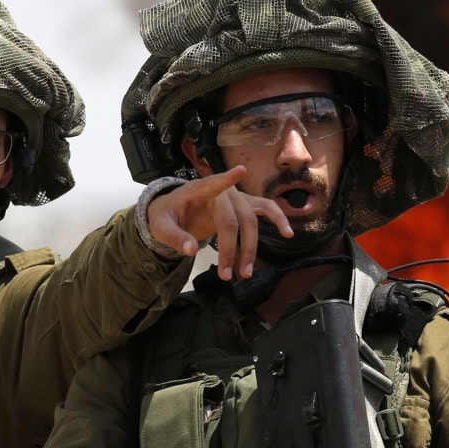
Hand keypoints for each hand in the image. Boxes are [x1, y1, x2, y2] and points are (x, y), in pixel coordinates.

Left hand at [147, 166, 291, 279]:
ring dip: (250, 247)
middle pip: (234, 219)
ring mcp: (235, 197)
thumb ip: (174, 237)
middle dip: (233, 249)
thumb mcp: (160, 227)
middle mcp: (222, 191)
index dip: (226, 179)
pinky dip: (278, 219)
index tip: (240, 171)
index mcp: (199, 190)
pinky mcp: (243, 205)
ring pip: (250, 220)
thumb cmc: (168, 215)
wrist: (173, 210)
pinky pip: (265, 209)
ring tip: (246, 272)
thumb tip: (191, 250)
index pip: (213, 184)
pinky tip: (288, 233)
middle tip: (226, 276)